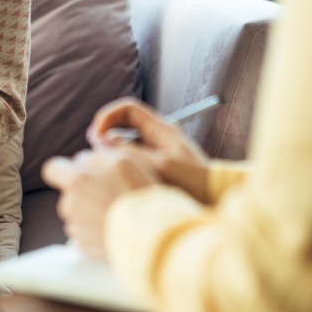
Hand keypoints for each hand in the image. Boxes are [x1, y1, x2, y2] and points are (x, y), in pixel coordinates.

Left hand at [42, 149, 159, 259]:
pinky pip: (85, 234)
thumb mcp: (123, 161)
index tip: (78, 171)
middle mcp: (70, 205)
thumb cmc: (138, 195)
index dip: (63, 168)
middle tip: (111, 194)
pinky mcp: (83, 247)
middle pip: (69, 194)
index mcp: (76, 181)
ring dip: (92, 212)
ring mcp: (75, 228)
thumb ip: (97, 156)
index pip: (52, 169)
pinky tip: (115, 229)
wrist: (148, 236)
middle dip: (85, 192)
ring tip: (117, 213)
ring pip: (78, 214)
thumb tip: (81, 159)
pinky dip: (96, 231)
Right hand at [87, 98, 209, 201]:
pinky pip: (128, 163)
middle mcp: (156, 138)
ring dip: (110, 155)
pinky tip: (116, 182)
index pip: (128, 109)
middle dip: (105, 136)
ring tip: (104, 171)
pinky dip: (118, 168)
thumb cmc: (195, 182)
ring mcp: (154, 154)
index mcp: (161, 129)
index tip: (97, 135)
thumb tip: (100, 140)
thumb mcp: (161, 165)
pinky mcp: (152, 170)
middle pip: (122, 126)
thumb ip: (130, 151)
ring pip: (122, 147)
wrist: (216, 201)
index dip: (108, 116)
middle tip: (95, 154)